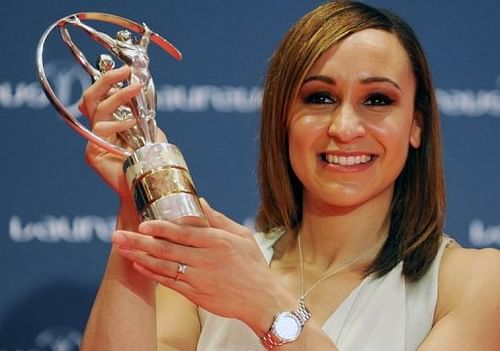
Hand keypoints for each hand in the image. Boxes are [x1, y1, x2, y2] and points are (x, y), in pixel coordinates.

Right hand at [78, 66, 165, 199]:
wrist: (147, 187)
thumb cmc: (151, 162)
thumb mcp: (152, 132)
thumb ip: (144, 114)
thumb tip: (143, 91)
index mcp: (111, 122)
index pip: (103, 95)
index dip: (111, 80)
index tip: (129, 69)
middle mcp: (100, 129)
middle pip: (92, 97)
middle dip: (107, 79)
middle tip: (125, 71)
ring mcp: (94, 140)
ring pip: (98, 108)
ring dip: (118, 96)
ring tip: (134, 89)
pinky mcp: (93, 152)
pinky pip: (101, 130)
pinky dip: (117, 123)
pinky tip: (132, 122)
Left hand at [111, 199, 284, 330]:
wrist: (262, 301)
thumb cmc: (253, 265)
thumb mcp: (241, 236)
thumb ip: (218, 219)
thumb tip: (200, 201)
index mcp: (217, 241)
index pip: (183, 232)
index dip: (160, 228)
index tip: (142, 223)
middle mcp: (205, 259)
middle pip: (166, 249)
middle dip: (139, 242)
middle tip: (117, 236)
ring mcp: (198, 279)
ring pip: (163, 266)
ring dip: (140, 257)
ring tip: (121, 249)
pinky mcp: (195, 294)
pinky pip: (169, 283)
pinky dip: (152, 275)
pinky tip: (138, 266)